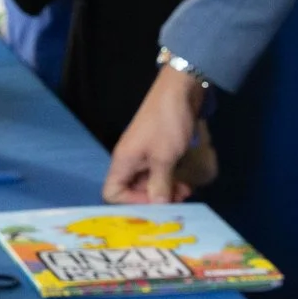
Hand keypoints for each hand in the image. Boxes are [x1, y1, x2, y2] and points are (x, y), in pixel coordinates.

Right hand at [103, 65, 207, 201]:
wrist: (180, 90)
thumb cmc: (167, 123)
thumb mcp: (164, 157)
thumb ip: (160, 184)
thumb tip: (157, 208)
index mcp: (123, 162)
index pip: (112, 194)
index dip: (130, 203)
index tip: (154, 202)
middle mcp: (130, 161)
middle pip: (132, 191)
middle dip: (154, 199)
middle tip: (178, 199)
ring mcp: (144, 155)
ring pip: (149, 183)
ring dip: (165, 190)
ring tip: (185, 191)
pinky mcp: (158, 151)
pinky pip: (159, 173)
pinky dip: (170, 180)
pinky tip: (185, 182)